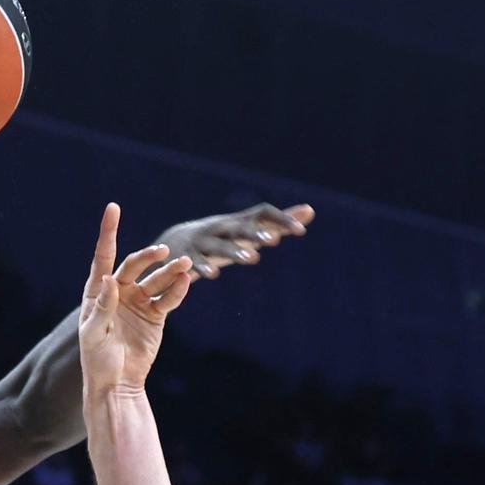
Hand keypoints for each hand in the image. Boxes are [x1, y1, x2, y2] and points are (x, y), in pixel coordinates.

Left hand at [78, 202, 195, 393]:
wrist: (117, 383)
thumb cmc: (97, 360)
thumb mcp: (94, 334)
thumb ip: (102, 307)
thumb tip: (109, 278)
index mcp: (98, 291)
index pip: (103, 256)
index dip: (108, 232)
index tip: (113, 208)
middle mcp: (119, 292)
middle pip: (135, 264)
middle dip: (149, 256)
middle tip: (163, 252)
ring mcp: (139, 302)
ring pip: (156, 279)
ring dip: (170, 270)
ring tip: (185, 264)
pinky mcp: (155, 315)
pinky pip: (168, 297)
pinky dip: (177, 289)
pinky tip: (185, 280)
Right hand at [159, 202, 313, 278]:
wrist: (174, 243)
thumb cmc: (222, 238)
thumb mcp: (249, 229)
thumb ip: (278, 223)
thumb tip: (310, 210)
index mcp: (239, 222)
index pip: (262, 214)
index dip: (281, 220)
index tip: (301, 231)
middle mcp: (221, 228)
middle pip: (240, 228)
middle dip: (255, 232)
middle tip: (273, 240)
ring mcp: (202, 241)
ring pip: (220, 245)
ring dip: (235, 251)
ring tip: (253, 259)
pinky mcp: (186, 256)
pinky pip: (195, 261)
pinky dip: (204, 267)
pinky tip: (213, 275)